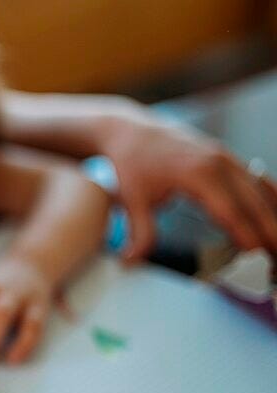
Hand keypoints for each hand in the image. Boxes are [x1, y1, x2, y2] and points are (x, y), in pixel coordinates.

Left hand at [100, 115, 276, 260]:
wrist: (130, 131)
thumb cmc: (132, 162)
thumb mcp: (132, 200)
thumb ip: (140, 232)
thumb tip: (131, 261)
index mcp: (199, 174)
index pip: (231, 212)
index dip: (248, 236)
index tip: (258, 257)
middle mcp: (221, 163)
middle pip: (256, 203)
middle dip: (270, 232)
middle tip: (276, 261)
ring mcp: (228, 159)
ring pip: (262, 192)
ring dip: (274, 218)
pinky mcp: (228, 159)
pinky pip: (258, 181)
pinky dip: (270, 200)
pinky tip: (275, 218)